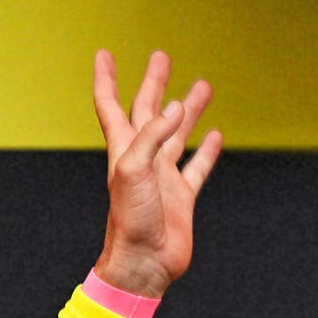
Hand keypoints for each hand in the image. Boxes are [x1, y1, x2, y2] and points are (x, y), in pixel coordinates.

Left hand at [89, 49, 222, 299]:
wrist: (142, 263)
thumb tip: (173, 109)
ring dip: (187, 111)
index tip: (103, 54)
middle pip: (148, 112)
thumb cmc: (130, 221)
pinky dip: (206, 151)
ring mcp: (162, 177)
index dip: (106, 79)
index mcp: (123, 150)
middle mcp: (142, 159)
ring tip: (202, 86)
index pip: (110, 105)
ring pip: (176, 134)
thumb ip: (152, 136)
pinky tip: (214, 136)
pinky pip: (196, 167)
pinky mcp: (181, 196)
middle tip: (162, 58)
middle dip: (154, 84)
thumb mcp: (133, 170)